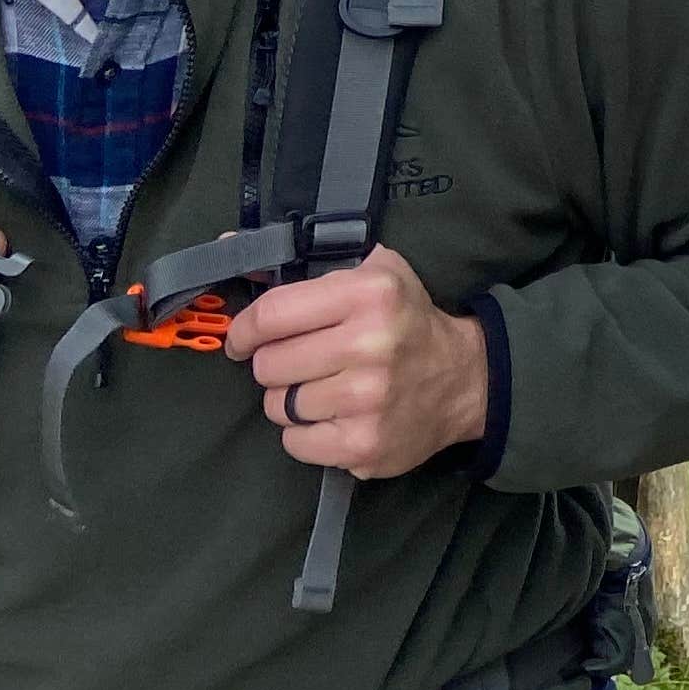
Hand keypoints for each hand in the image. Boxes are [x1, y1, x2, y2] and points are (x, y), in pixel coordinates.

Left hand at [223, 246, 487, 480]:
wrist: (464, 379)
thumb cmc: (405, 320)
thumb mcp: (371, 274)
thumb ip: (301, 265)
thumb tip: (225, 244)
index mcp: (370, 294)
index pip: (272, 314)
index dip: (245, 330)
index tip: (243, 340)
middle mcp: (370, 345)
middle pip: (269, 365)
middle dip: (275, 364)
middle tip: (299, 362)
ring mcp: (367, 400)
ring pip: (278, 406)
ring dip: (290, 399)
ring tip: (321, 388)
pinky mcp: (364, 445)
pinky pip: (295, 442)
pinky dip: (305, 432)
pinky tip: (332, 416)